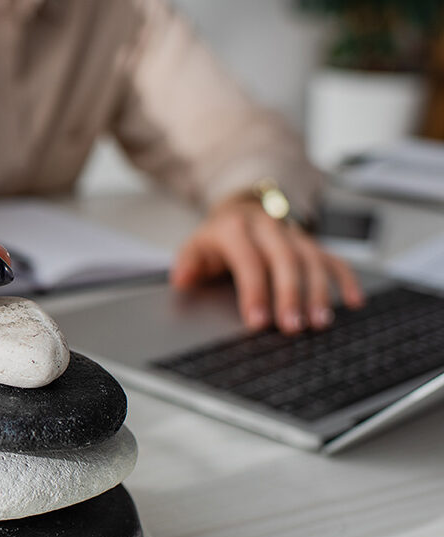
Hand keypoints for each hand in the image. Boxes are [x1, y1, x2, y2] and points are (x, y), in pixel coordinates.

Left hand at [170, 196, 364, 333]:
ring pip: (312, 260)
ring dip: (319, 293)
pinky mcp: (311, 243)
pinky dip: (346, 279)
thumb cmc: (218, 238)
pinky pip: (333, 258)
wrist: (242, 208)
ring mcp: (293, 234)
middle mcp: (269, 228)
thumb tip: (182, 279)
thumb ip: (187, 263)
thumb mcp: (195, 246)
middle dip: (290, 296)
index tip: (257, 322)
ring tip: (319, 323)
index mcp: (236, 229)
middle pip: (285, 261)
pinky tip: (354, 302)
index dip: (254, 292)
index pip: (249, 261)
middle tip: (292, 327)